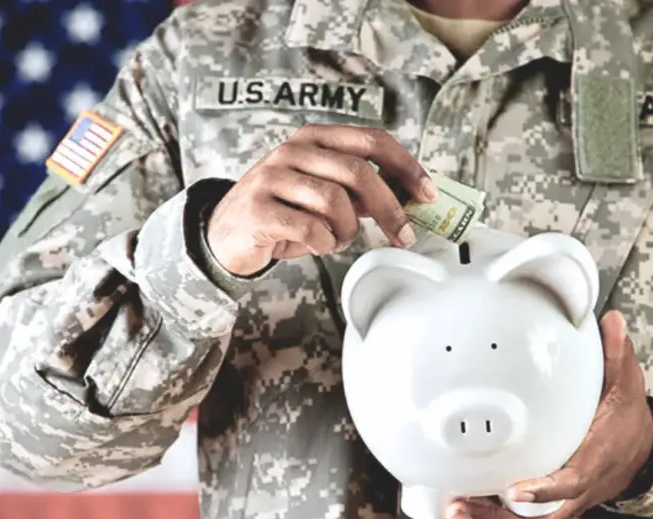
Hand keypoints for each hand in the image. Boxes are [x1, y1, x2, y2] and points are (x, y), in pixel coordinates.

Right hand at [206, 124, 437, 275]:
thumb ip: (358, 191)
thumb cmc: (282, 212)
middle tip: (404, 234)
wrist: (225, 233)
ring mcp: (273, 178)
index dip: (406, 166)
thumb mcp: (322, 194)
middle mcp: (293, 151)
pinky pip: (310, 230)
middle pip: (359, 172)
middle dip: (390, 208)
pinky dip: (323, 244)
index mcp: (314, 139)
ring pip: (335, 202)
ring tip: (336, 238)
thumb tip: (407, 197)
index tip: (427, 194)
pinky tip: (314, 245)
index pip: (372, 140)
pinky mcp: (259, 210)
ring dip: (347, 230)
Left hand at [448, 310, 652, 518]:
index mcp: (594, 461)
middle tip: (463, 506)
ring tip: (455, 508)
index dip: (545, 488)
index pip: (570, 481)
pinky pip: (523, 516)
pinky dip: (495, 514)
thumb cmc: (628, 423)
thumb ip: (615, 355)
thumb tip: (610, 322)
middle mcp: (576, 488)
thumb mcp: (626, 387)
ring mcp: (562, 499)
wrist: (643, 454)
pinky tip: (467, 502)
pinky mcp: (550, 500)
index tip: (516, 488)